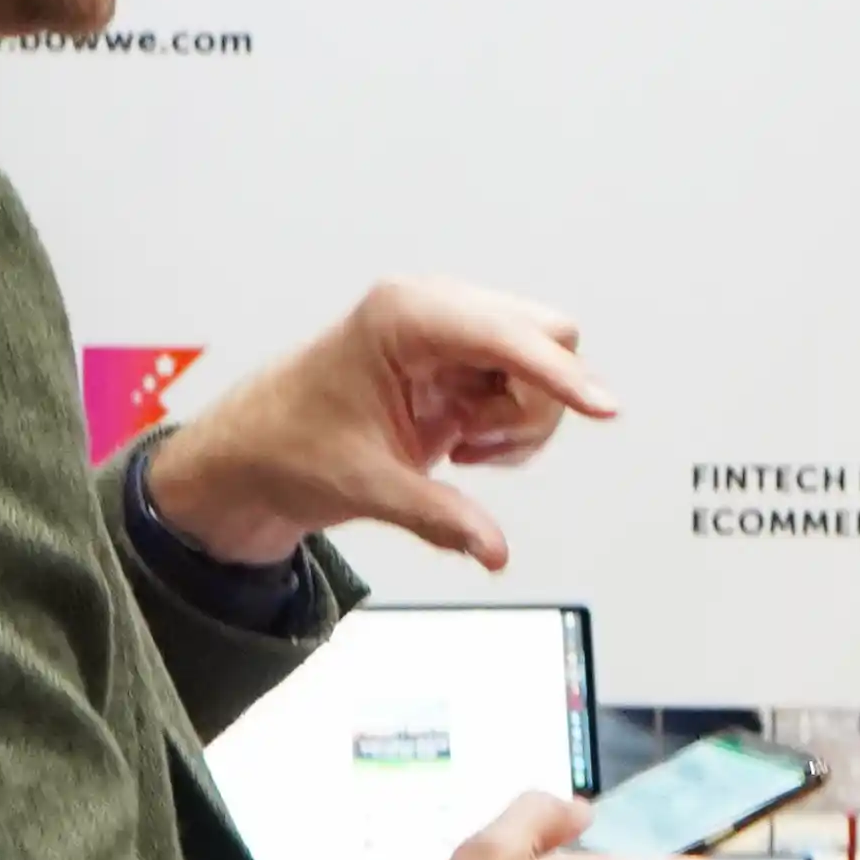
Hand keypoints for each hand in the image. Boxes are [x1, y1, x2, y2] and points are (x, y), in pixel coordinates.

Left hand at [147, 281, 610, 572]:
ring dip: (519, 420)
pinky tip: (462, 442)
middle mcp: (435, 310)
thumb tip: (493, 550)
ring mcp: (452, 334)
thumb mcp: (366, 485)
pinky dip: (509, 426)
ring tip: (462, 447)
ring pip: (542, 366)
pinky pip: (524, 387)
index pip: (508, 337)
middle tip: (476, 443)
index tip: (602, 407)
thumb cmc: (290, 444)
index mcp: (404, 316)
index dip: (560, 376)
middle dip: (530, 402)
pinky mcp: (460, 361)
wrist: (256, 452)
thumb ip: (437, 518)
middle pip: (543, 339)